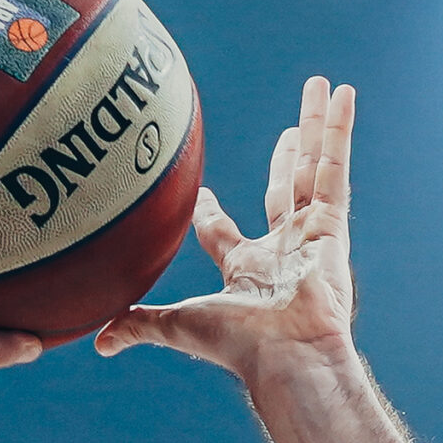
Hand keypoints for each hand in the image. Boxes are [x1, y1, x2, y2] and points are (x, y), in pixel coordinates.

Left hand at [93, 76, 355, 377]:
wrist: (287, 356)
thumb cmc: (237, 346)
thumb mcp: (178, 326)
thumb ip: (141, 325)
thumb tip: (99, 343)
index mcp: (244, 270)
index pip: (222, 233)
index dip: (209, 214)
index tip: (201, 194)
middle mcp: (280, 250)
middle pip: (281, 191)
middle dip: (285, 160)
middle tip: (288, 130)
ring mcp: (309, 235)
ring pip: (312, 168)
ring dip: (315, 126)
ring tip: (320, 86)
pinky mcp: (332, 224)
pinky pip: (336, 167)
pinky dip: (340, 130)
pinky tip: (344, 94)